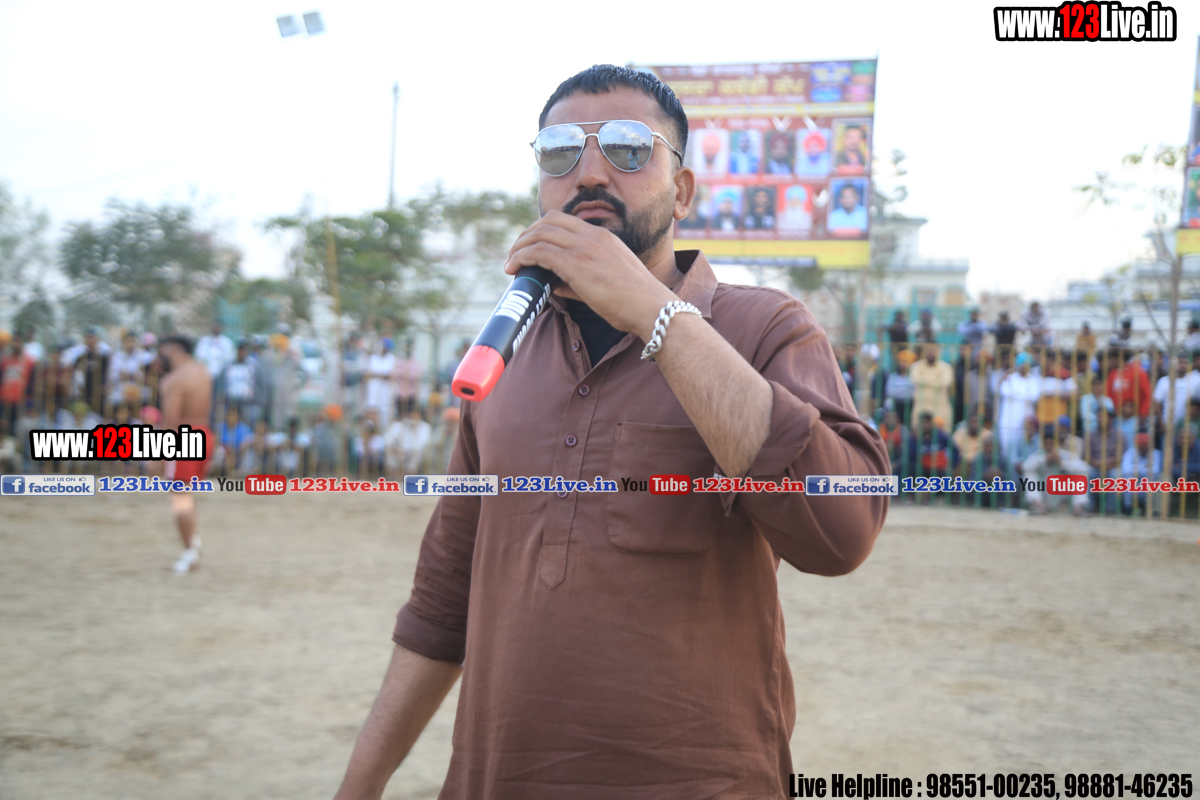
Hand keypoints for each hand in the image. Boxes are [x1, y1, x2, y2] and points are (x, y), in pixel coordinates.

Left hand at [503, 211, 675, 339]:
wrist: (651, 307)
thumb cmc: (634, 301)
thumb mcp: (607, 281)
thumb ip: (579, 279)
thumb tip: (555, 285)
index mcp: (603, 237)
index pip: (563, 219)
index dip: (541, 228)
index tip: (531, 244)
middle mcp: (593, 236)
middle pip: (548, 221)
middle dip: (526, 234)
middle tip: (515, 252)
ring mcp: (585, 248)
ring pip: (540, 234)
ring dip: (520, 246)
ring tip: (511, 262)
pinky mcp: (577, 264)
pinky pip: (540, 252)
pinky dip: (522, 258)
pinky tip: (515, 269)